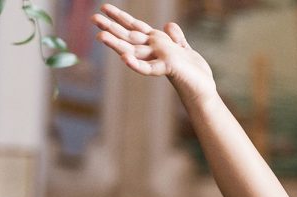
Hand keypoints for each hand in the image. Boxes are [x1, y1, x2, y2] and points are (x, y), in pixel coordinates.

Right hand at [93, 4, 215, 99]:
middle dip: (111, 28)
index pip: (135, 27)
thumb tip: (168, 24)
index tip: (104, 7)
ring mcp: (158, 60)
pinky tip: (124, 59)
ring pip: (133, 51)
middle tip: (92, 19)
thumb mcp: (184, 49)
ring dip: (116, 45)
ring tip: (100, 36)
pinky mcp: (167, 68)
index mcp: (157, 43)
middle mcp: (153, 51)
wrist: (204, 89)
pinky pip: (148, 68)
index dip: (121, 17)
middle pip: (129, 37)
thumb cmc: (194, 72)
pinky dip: (136, 64)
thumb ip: (176, 37)